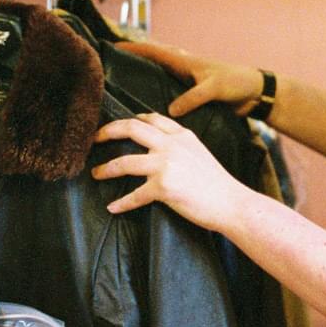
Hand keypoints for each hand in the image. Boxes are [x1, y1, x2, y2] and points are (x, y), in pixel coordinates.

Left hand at [91, 112, 249, 230]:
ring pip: (125, 162)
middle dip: (108, 131)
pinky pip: (135, 196)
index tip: (119, 124)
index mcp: (181, 135)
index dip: (132, 119)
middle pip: (131, 129)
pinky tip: (112, 208)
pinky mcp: (163, 187)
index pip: (152, 118)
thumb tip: (161, 146)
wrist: (231, 202)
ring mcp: (166, 165)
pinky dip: (122, 203)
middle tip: (94, 139)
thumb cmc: (217, 183)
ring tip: (96, 173)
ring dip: (106, 169)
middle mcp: (171, 145)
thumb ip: (180, 145)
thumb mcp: (199, 153)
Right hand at [115, 40, 264, 117]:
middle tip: (110, 68)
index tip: (112, 47)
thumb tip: (170, 111)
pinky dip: (156, 96)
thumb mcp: (214, 89)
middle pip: (152, 60)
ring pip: (158, 76)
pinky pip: (168, 92)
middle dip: (132, 61)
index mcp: (184, 61)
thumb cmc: (235, 82)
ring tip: (121, 91)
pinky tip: (146, 110)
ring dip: (143, 79)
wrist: (254, 92)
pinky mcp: (192, 94)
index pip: (153, 51)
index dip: (133, 48)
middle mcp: (182, 68)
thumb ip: (193, 98)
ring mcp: (186, 81)